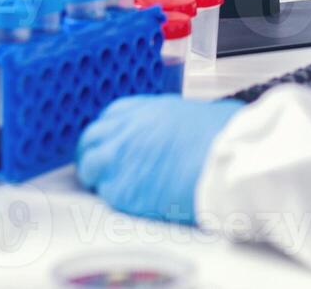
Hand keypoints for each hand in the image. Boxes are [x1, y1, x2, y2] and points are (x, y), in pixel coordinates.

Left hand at [76, 96, 242, 224]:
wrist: (222, 159)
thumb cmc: (221, 135)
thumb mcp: (197, 112)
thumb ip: (177, 120)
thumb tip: (188, 126)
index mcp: (144, 109)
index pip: (110, 117)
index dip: (110, 132)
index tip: (113, 142)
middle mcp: (124, 130)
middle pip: (90, 140)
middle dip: (93, 153)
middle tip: (101, 168)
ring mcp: (117, 159)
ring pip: (88, 167)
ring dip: (96, 177)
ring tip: (114, 187)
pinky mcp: (120, 190)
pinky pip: (105, 195)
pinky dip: (115, 199)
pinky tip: (132, 201)